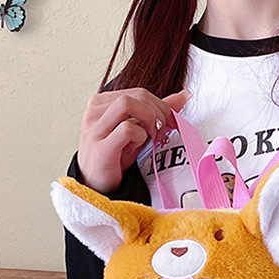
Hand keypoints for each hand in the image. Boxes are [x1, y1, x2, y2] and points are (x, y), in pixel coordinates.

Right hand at [77, 87, 191, 193]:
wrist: (96, 185)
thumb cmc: (115, 156)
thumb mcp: (137, 130)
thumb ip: (156, 112)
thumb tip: (183, 96)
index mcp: (103, 103)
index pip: (139, 93)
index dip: (162, 106)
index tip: (171, 123)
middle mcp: (96, 110)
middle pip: (137, 95)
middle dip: (159, 113)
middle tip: (163, 133)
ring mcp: (95, 127)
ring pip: (128, 103)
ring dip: (148, 120)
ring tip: (150, 138)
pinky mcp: (100, 146)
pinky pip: (127, 129)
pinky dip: (139, 137)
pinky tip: (136, 148)